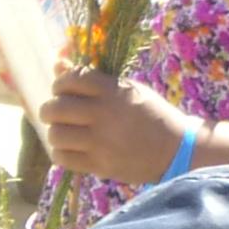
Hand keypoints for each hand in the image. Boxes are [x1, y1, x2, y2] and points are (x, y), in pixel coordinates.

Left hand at [39, 64, 189, 186]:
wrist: (177, 150)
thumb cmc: (151, 114)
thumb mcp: (127, 89)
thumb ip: (92, 79)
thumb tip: (57, 64)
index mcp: (112, 91)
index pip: (71, 80)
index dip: (60, 84)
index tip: (63, 90)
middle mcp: (103, 115)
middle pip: (56, 108)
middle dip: (51, 109)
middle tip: (58, 113)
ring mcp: (100, 142)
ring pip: (56, 135)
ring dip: (56, 132)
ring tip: (66, 132)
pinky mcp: (99, 165)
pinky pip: (63, 158)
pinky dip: (61, 153)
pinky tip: (71, 149)